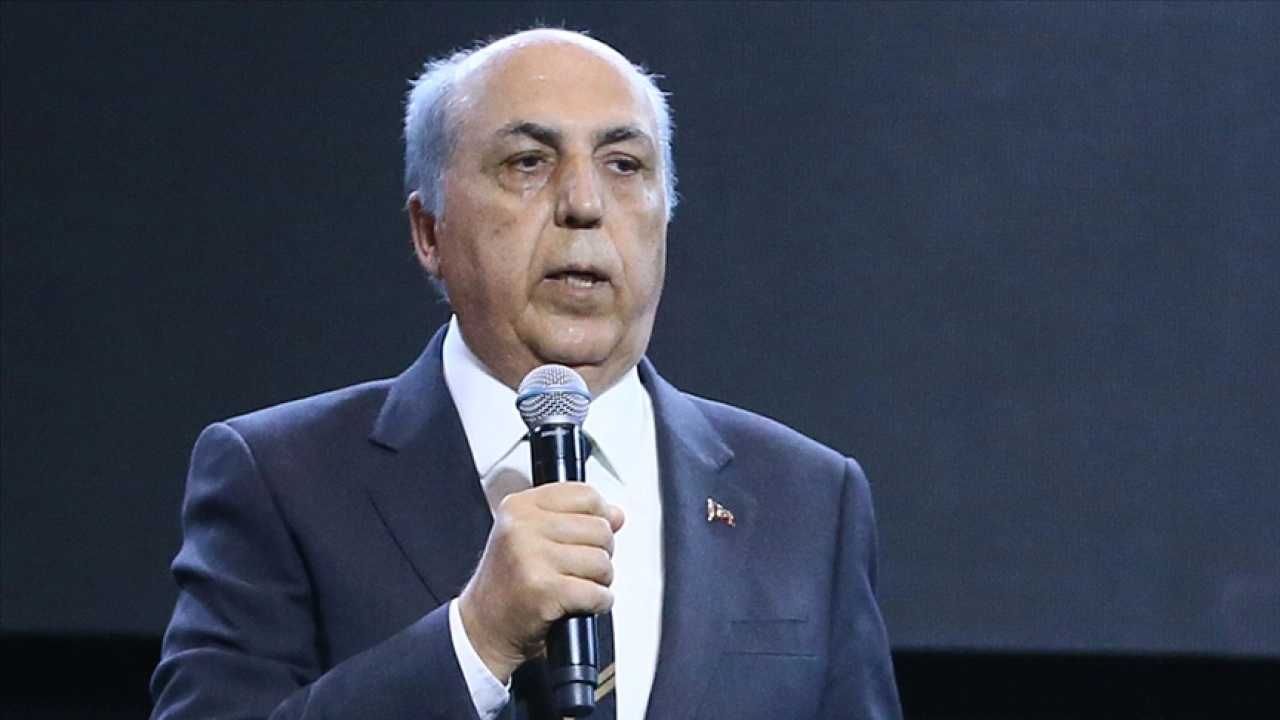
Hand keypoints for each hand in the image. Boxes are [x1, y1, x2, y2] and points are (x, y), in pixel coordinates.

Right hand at [457, 482, 624, 682]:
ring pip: (601, 562)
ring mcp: (531, 557)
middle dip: (599, 554)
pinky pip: (597, 593)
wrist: (484, 628)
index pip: (586, 496)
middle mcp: (522, 527)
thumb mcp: (532, 537)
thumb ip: (574, 519)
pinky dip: (598, 603)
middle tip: (577, 569)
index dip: (598, 518)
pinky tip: (578, 604)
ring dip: (599, 581)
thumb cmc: (509, 584)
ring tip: (574, 586)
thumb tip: (615, 514)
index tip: (588, 535)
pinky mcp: (544, 590)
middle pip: (599, 529)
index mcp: (520, 506)